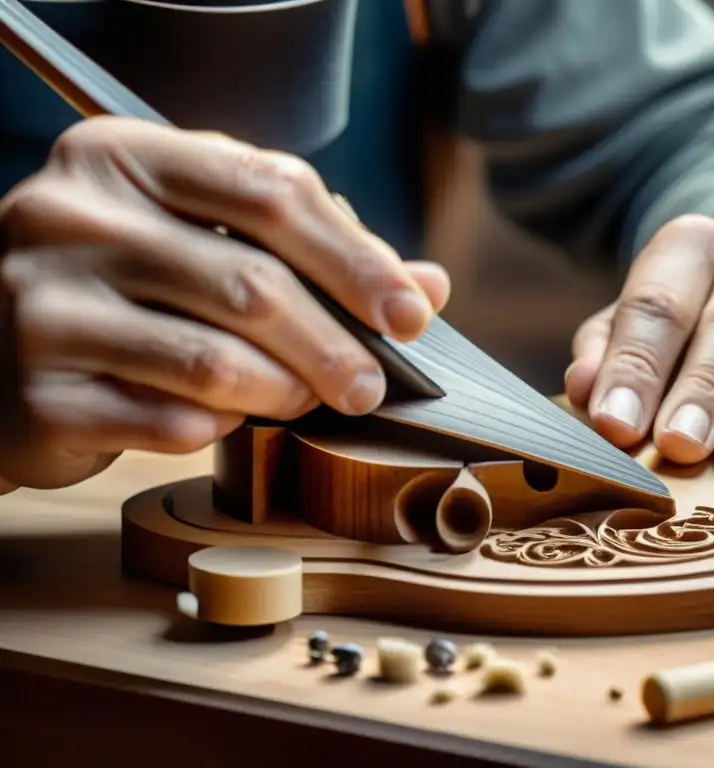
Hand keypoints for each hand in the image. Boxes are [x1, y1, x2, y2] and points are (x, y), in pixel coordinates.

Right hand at [0, 117, 449, 488]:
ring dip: (284, 392)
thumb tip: (427, 287)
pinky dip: (217, 430)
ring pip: (215, 362)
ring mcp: (40, 305)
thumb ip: (309, 253)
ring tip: (304, 400)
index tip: (411, 313)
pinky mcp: (35, 393)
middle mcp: (70, 217)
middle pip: (252, 284)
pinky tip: (221, 422)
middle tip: (375, 385)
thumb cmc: (122, 287)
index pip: (271, 191)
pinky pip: (169, 422)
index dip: (358, 258)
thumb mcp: (201, 239)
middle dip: (336, 344)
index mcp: (122, 156)